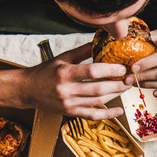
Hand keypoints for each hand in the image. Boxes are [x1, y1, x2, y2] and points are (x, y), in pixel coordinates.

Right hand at [0, 43, 129, 119]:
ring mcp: (69, 104)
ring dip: (115, 95)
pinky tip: (119, 110)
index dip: (110, 70)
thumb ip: (82, 51)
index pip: (93, 71)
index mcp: (65, 73)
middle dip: (117, 84)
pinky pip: (92, 115)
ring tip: (125, 87)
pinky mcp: (70, 113)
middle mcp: (66, 90)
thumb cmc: (45, 72)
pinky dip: (107, 114)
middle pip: (98, 89)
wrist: (27, 90)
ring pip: (98, 102)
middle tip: (129, 79)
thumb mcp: (62, 58)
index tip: (122, 67)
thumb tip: (101, 41)